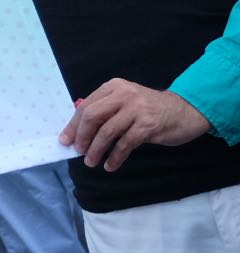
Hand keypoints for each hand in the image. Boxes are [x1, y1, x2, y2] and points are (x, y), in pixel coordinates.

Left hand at [60, 78, 211, 171]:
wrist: (186, 110)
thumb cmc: (151, 109)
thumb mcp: (125, 102)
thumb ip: (105, 111)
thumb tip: (79, 131)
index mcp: (113, 87)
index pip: (86, 106)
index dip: (73, 125)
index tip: (66, 139)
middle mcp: (123, 94)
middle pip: (92, 116)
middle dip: (82, 136)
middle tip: (79, 151)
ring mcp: (136, 109)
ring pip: (107, 132)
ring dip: (96, 150)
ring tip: (91, 162)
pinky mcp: (148, 125)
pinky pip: (125, 144)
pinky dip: (115, 157)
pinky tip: (110, 165)